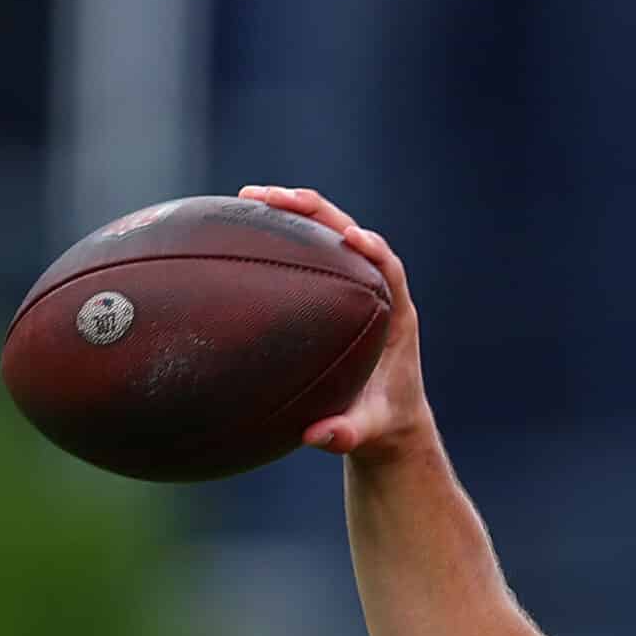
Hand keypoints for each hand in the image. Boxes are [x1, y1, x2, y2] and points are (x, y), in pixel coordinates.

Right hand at [238, 185, 430, 459]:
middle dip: (316, 212)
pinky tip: (239, 226)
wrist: (386, 421)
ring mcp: (352, 286)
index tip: (351, 237)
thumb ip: (347, 434)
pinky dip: (279, 235)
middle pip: (350, 234)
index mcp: (396, 316)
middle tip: (273, 198)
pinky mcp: (331, 290)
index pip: (390, 268)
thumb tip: (318, 437)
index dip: (373, 248)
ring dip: (292, 212)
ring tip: (248, 197)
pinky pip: (307, 252)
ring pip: (326, 234)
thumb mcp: (366, 432)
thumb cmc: (381, 423)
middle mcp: (375, 292)